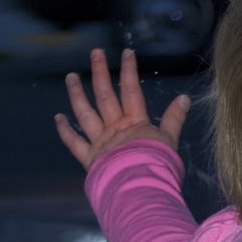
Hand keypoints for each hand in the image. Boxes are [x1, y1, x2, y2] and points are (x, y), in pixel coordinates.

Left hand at [55, 47, 190, 170]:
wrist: (141, 188)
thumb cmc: (159, 167)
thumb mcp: (170, 141)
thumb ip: (174, 120)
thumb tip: (184, 98)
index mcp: (135, 123)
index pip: (131, 90)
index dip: (129, 70)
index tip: (126, 52)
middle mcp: (115, 128)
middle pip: (105, 95)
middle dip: (100, 72)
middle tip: (95, 53)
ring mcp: (100, 142)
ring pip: (85, 113)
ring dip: (77, 94)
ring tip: (70, 77)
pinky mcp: (90, 158)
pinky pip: (74, 142)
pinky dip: (65, 131)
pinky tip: (58, 118)